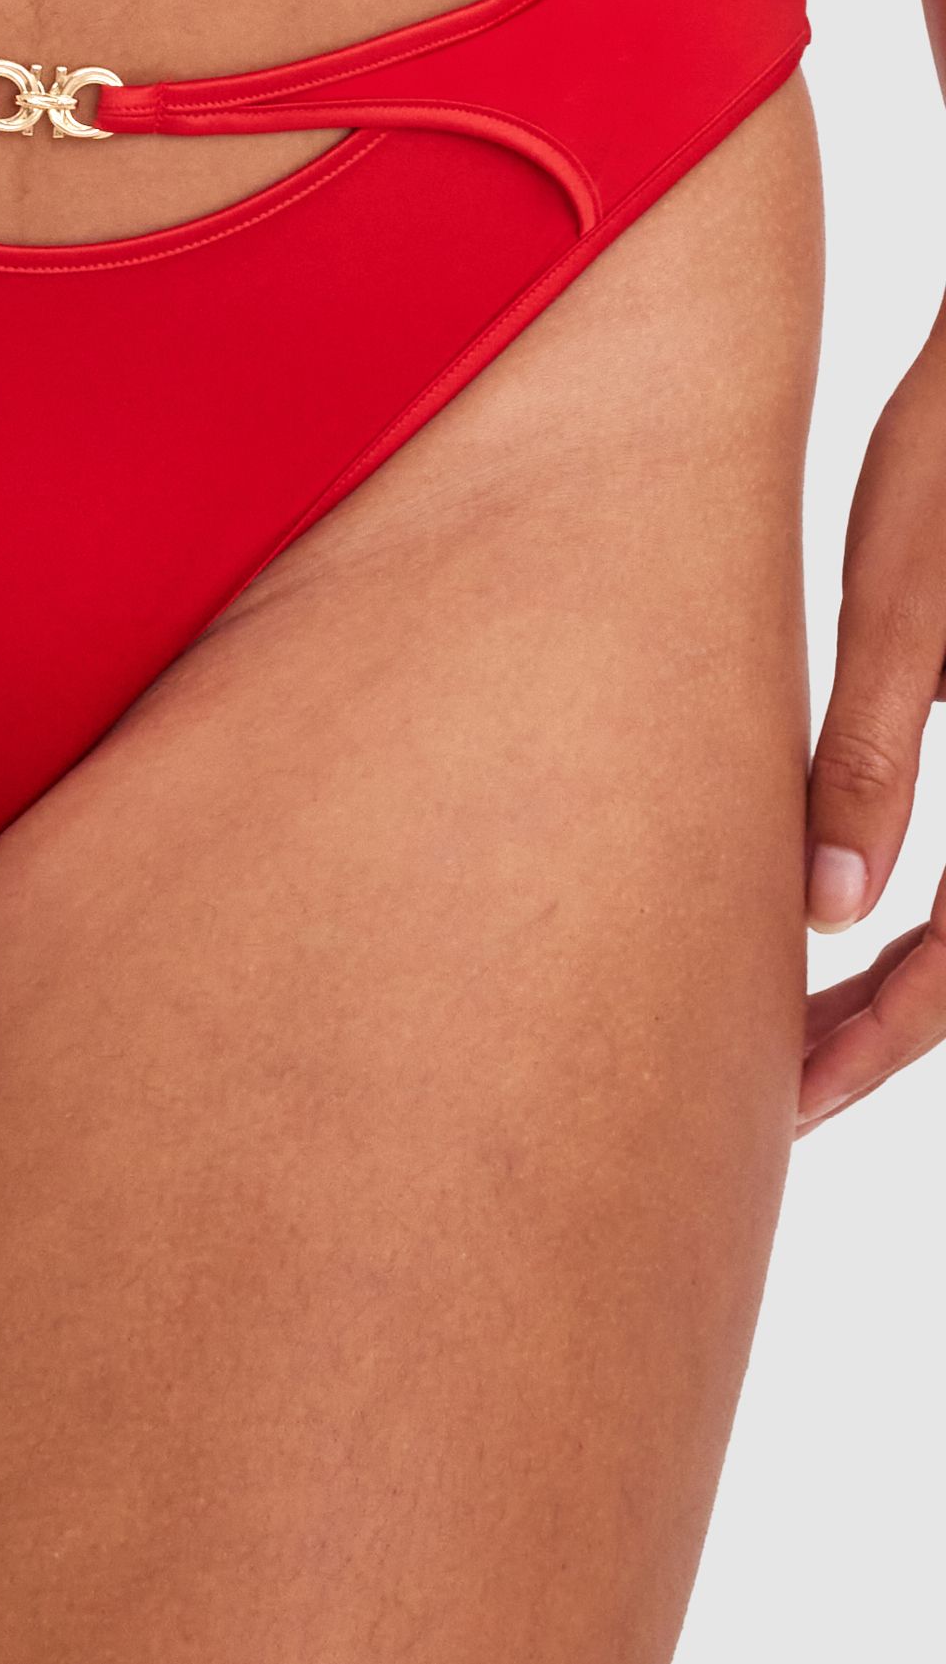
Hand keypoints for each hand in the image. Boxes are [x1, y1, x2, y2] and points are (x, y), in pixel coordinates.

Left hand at [799, 316, 945, 1132]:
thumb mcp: (908, 604)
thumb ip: (872, 760)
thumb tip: (831, 918)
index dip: (873, 1045)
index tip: (783, 1103)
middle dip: (888, 1031)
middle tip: (779, 1086)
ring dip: (918, 980)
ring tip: (806, 1022)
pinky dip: (945, 914)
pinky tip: (865, 918)